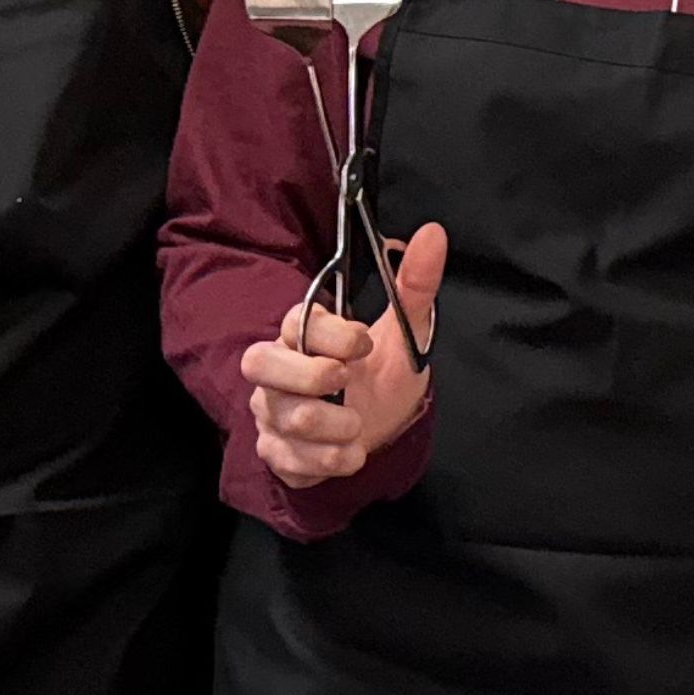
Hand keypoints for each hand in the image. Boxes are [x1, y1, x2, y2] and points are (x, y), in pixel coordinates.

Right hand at [242, 225, 445, 489]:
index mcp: (306, 334)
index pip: (296, 321)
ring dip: (332, 424)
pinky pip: (286, 457)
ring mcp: (271, 411)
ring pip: (281, 414)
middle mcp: (278, 370)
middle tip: (347, 382)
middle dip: (309, 376)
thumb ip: (414, 286)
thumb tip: (433, 233)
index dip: (329, 333)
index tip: (365, 343)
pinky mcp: (274, 451)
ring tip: (359, 426)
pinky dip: (325, 461)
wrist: (382, 433)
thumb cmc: (385, 377)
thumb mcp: (406, 335)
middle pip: (259, 361)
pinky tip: (350, 454)